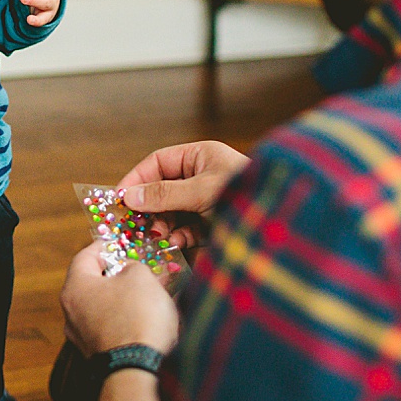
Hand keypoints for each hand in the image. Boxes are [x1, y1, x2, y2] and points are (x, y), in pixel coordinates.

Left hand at [61, 244, 178, 357]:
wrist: (138, 371)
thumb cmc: (137, 317)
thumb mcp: (140, 277)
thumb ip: (132, 266)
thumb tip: (129, 270)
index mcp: (75, 288)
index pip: (84, 257)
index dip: (103, 246)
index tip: (116, 242)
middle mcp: (72, 312)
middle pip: (93, 283)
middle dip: (118, 274)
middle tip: (138, 267)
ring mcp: (83, 337)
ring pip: (105, 307)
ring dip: (125, 297)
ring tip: (150, 291)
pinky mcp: (99, 355)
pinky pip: (112, 328)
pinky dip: (127, 319)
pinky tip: (148, 317)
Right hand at [118, 141, 249, 249]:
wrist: (282, 224)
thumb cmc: (245, 194)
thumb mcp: (200, 191)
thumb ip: (163, 193)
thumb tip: (128, 196)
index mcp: (201, 156)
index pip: (158, 163)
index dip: (136, 178)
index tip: (119, 198)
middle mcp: (203, 176)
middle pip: (163, 189)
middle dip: (150, 207)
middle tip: (134, 224)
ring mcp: (209, 201)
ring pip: (174, 211)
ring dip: (164, 224)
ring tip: (158, 236)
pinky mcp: (215, 224)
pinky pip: (188, 228)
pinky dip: (180, 236)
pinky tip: (177, 243)